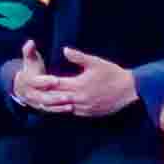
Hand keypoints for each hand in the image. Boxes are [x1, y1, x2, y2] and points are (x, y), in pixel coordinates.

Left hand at [12, 46, 138, 118]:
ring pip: (64, 108)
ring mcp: (85, 108)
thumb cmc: (112, 73)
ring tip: (44, 101)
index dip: (45, 82)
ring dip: (55, 104)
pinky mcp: (91, 114)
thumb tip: (64, 50)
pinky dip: (66, 110)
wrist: (129, 90)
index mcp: (79, 85)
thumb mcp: (96, 62)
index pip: (56, 84)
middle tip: (34, 92)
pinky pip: (74, 113)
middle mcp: (80, 99)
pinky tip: (62, 107)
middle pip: (57, 98)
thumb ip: (78, 57)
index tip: (35, 80)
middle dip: (47, 95)